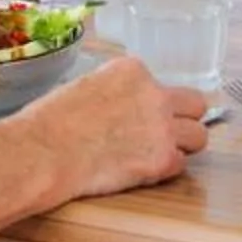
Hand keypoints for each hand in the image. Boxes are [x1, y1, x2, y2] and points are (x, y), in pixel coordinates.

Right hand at [12, 55, 209, 197]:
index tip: (139, 118)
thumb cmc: (49, 124)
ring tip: (155, 156)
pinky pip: (181, 165)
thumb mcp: (85, 87)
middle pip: (195, 105)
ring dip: (181, 147)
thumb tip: (124, 109)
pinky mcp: (162, 158)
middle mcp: (154, 93)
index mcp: (132, 70)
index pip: (161, 85)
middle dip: (182, 120)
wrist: (43, 152)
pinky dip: (164, 171)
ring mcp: (162, 126)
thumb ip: (116, 93)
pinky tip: (139, 172)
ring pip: (198, 136)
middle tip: (163, 135)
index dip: (152, 105)